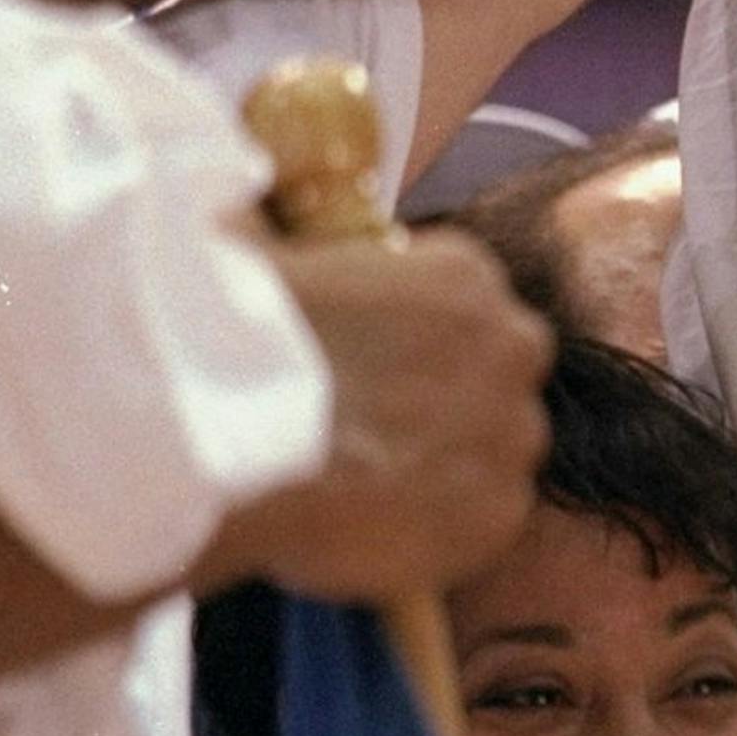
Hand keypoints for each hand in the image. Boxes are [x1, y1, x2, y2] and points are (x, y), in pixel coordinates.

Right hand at [225, 228, 552, 599]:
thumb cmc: (232, 339)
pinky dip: (441, 533)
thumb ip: (271, 226)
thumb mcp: (252, 248)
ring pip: (495, 452)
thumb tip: (235, 202)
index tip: (370, 370)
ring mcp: (510, 432)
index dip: (416, 344)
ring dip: (446, 470)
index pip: (466, 305)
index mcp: (463, 272)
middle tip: (374, 431)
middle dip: (450, 402)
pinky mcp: (497, 514)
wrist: (226, 443)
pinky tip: (377, 532)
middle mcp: (507, 345)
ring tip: (367, 489)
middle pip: (497, 376)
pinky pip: (483, 523)